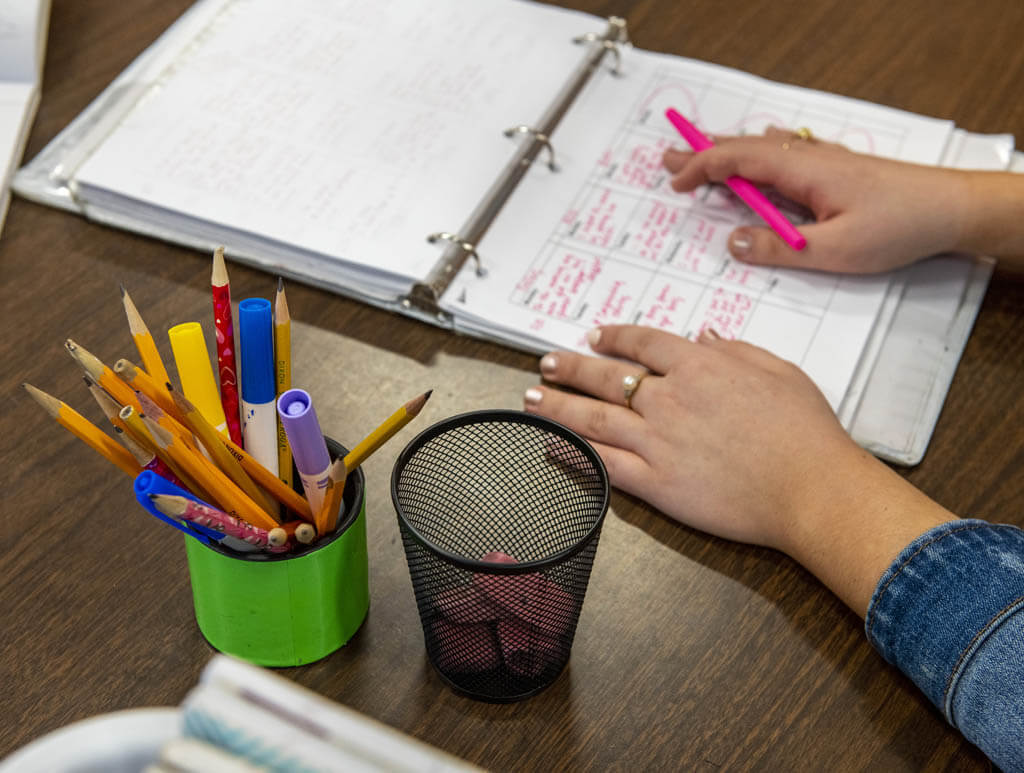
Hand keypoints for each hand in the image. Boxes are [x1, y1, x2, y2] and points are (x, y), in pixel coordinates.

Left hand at [523, 325, 955, 615]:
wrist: (811, 489)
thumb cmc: (805, 431)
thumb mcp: (778, 371)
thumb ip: (736, 351)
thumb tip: (704, 337)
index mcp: (700, 367)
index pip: (644, 343)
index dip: (614, 336)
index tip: (595, 335)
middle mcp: (669, 399)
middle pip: (606, 377)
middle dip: (570, 367)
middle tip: (546, 362)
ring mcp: (657, 442)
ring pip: (593, 419)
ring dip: (557, 406)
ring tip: (531, 397)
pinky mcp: (655, 484)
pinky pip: (604, 466)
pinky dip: (573, 454)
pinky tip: (550, 445)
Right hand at [662, 128, 969, 272]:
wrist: (949, 208)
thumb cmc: (897, 227)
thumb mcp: (833, 251)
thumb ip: (779, 248)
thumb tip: (733, 242)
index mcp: (803, 172)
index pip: (739, 161)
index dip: (703, 169)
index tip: (677, 184)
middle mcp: (809, 158)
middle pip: (745, 148)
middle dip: (704, 153)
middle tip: (669, 159)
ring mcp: (822, 159)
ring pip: (763, 149)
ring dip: (728, 152)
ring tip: (701, 154)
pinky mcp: (835, 168)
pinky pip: (785, 153)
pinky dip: (758, 153)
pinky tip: (760, 152)